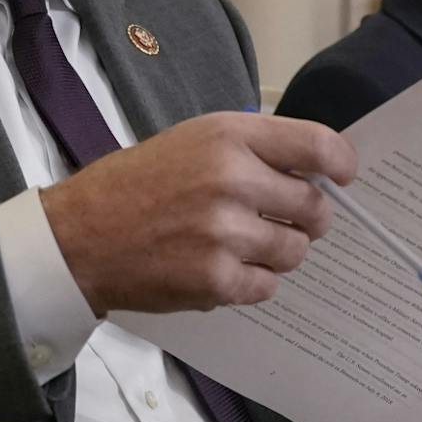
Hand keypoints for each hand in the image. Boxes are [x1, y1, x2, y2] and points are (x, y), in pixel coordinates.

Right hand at [41, 112, 353, 316]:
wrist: (78, 237)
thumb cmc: (135, 185)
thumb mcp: (192, 141)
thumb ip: (252, 150)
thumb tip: (314, 170)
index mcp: (229, 136)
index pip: (317, 146)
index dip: (340, 163)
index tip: (342, 176)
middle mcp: (232, 179)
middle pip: (314, 206)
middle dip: (307, 218)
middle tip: (283, 220)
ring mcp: (224, 233)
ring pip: (296, 250)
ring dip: (279, 252)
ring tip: (242, 244)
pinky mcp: (215, 279)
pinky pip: (267, 286)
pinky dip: (252, 281)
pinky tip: (220, 267)